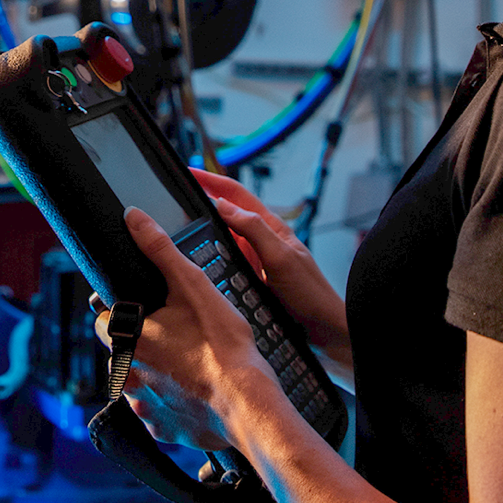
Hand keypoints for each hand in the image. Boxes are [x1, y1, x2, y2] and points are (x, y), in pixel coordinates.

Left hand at [95, 207, 279, 451]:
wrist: (252, 404)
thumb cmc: (223, 347)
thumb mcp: (192, 286)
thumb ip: (159, 249)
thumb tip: (133, 218)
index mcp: (126, 339)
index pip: (102, 319)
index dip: (122, 309)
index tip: (145, 308)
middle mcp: (127, 377)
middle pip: (121, 350)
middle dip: (141, 340)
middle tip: (176, 333)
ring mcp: (144, 407)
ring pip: (138, 380)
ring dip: (155, 371)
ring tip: (187, 360)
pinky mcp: (163, 430)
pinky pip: (158, 410)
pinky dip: (171, 400)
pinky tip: (193, 388)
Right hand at [192, 169, 351, 368]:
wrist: (326, 330)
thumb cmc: (311, 293)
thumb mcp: (280, 257)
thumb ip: (254, 229)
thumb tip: (222, 204)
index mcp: (270, 226)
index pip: (236, 194)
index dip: (212, 180)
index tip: (189, 172)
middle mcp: (261, 239)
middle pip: (227, 211)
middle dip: (204, 200)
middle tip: (176, 198)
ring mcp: (256, 258)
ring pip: (224, 236)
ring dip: (205, 228)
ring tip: (180, 226)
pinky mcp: (252, 277)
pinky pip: (226, 259)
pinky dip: (211, 253)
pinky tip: (198, 259)